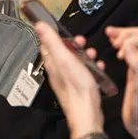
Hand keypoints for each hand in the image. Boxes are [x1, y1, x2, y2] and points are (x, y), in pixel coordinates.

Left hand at [32, 22, 103, 138]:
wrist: (88, 113)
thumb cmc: (77, 88)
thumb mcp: (64, 59)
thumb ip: (53, 41)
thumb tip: (39, 25)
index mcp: (52, 65)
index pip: (47, 46)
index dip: (55, 37)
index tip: (64, 32)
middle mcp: (58, 73)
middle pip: (63, 53)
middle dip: (73, 45)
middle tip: (82, 42)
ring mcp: (69, 81)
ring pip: (75, 62)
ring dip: (84, 55)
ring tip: (92, 54)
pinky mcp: (80, 87)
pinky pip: (84, 73)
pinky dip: (92, 67)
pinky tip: (98, 67)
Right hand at [106, 26, 137, 136]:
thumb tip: (129, 46)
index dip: (131, 40)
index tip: (120, 53)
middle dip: (126, 34)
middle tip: (113, 41)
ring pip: (135, 40)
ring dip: (122, 35)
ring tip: (110, 34)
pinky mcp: (134, 70)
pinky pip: (129, 50)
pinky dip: (119, 43)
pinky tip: (111, 41)